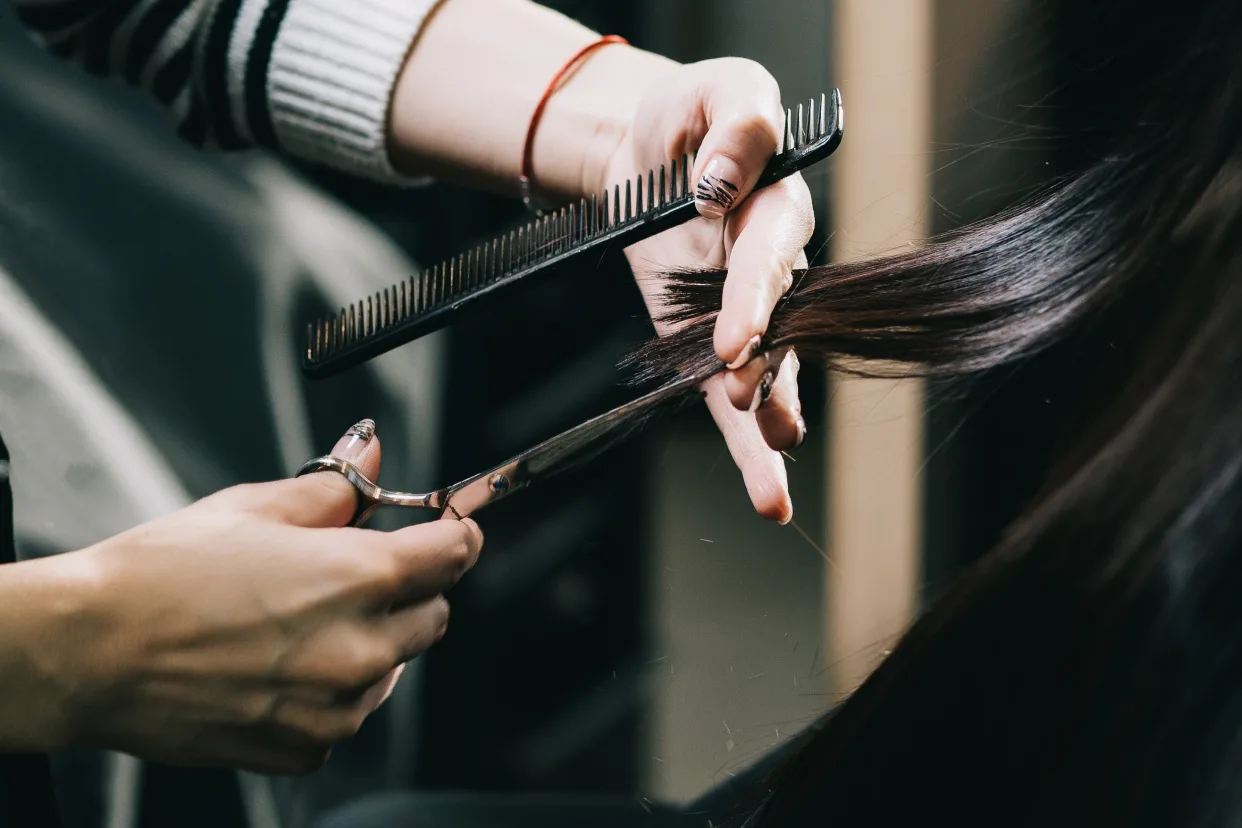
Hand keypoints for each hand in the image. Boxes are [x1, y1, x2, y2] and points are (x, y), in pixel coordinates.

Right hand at [51, 420, 481, 773]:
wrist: (88, 653)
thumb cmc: (160, 576)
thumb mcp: (253, 506)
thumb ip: (334, 486)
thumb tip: (373, 453)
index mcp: (358, 577)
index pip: (454, 553)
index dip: (455, 534)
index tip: (450, 529)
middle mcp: (359, 648)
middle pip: (434, 614)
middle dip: (409, 589)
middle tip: (354, 572)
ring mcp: (335, 706)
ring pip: (393, 668)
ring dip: (370, 642)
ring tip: (297, 621)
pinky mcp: (305, 747)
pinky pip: (348, 715)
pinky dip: (330, 691)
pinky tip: (278, 665)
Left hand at [601, 58, 812, 522]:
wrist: (646, 147)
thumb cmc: (689, 113)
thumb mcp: (717, 90)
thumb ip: (737, 126)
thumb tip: (722, 186)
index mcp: (778, 204)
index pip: (772, 255)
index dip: (756, 298)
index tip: (735, 338)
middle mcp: (773, 267)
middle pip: (781, 325)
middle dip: (766, 366)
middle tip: (746, 398)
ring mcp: (746, 311)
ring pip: (769, 373)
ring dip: (770, 419)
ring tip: (773, 470)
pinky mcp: (709, 342)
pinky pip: (727, 396)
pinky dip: (748, 446)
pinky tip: (768, 494)